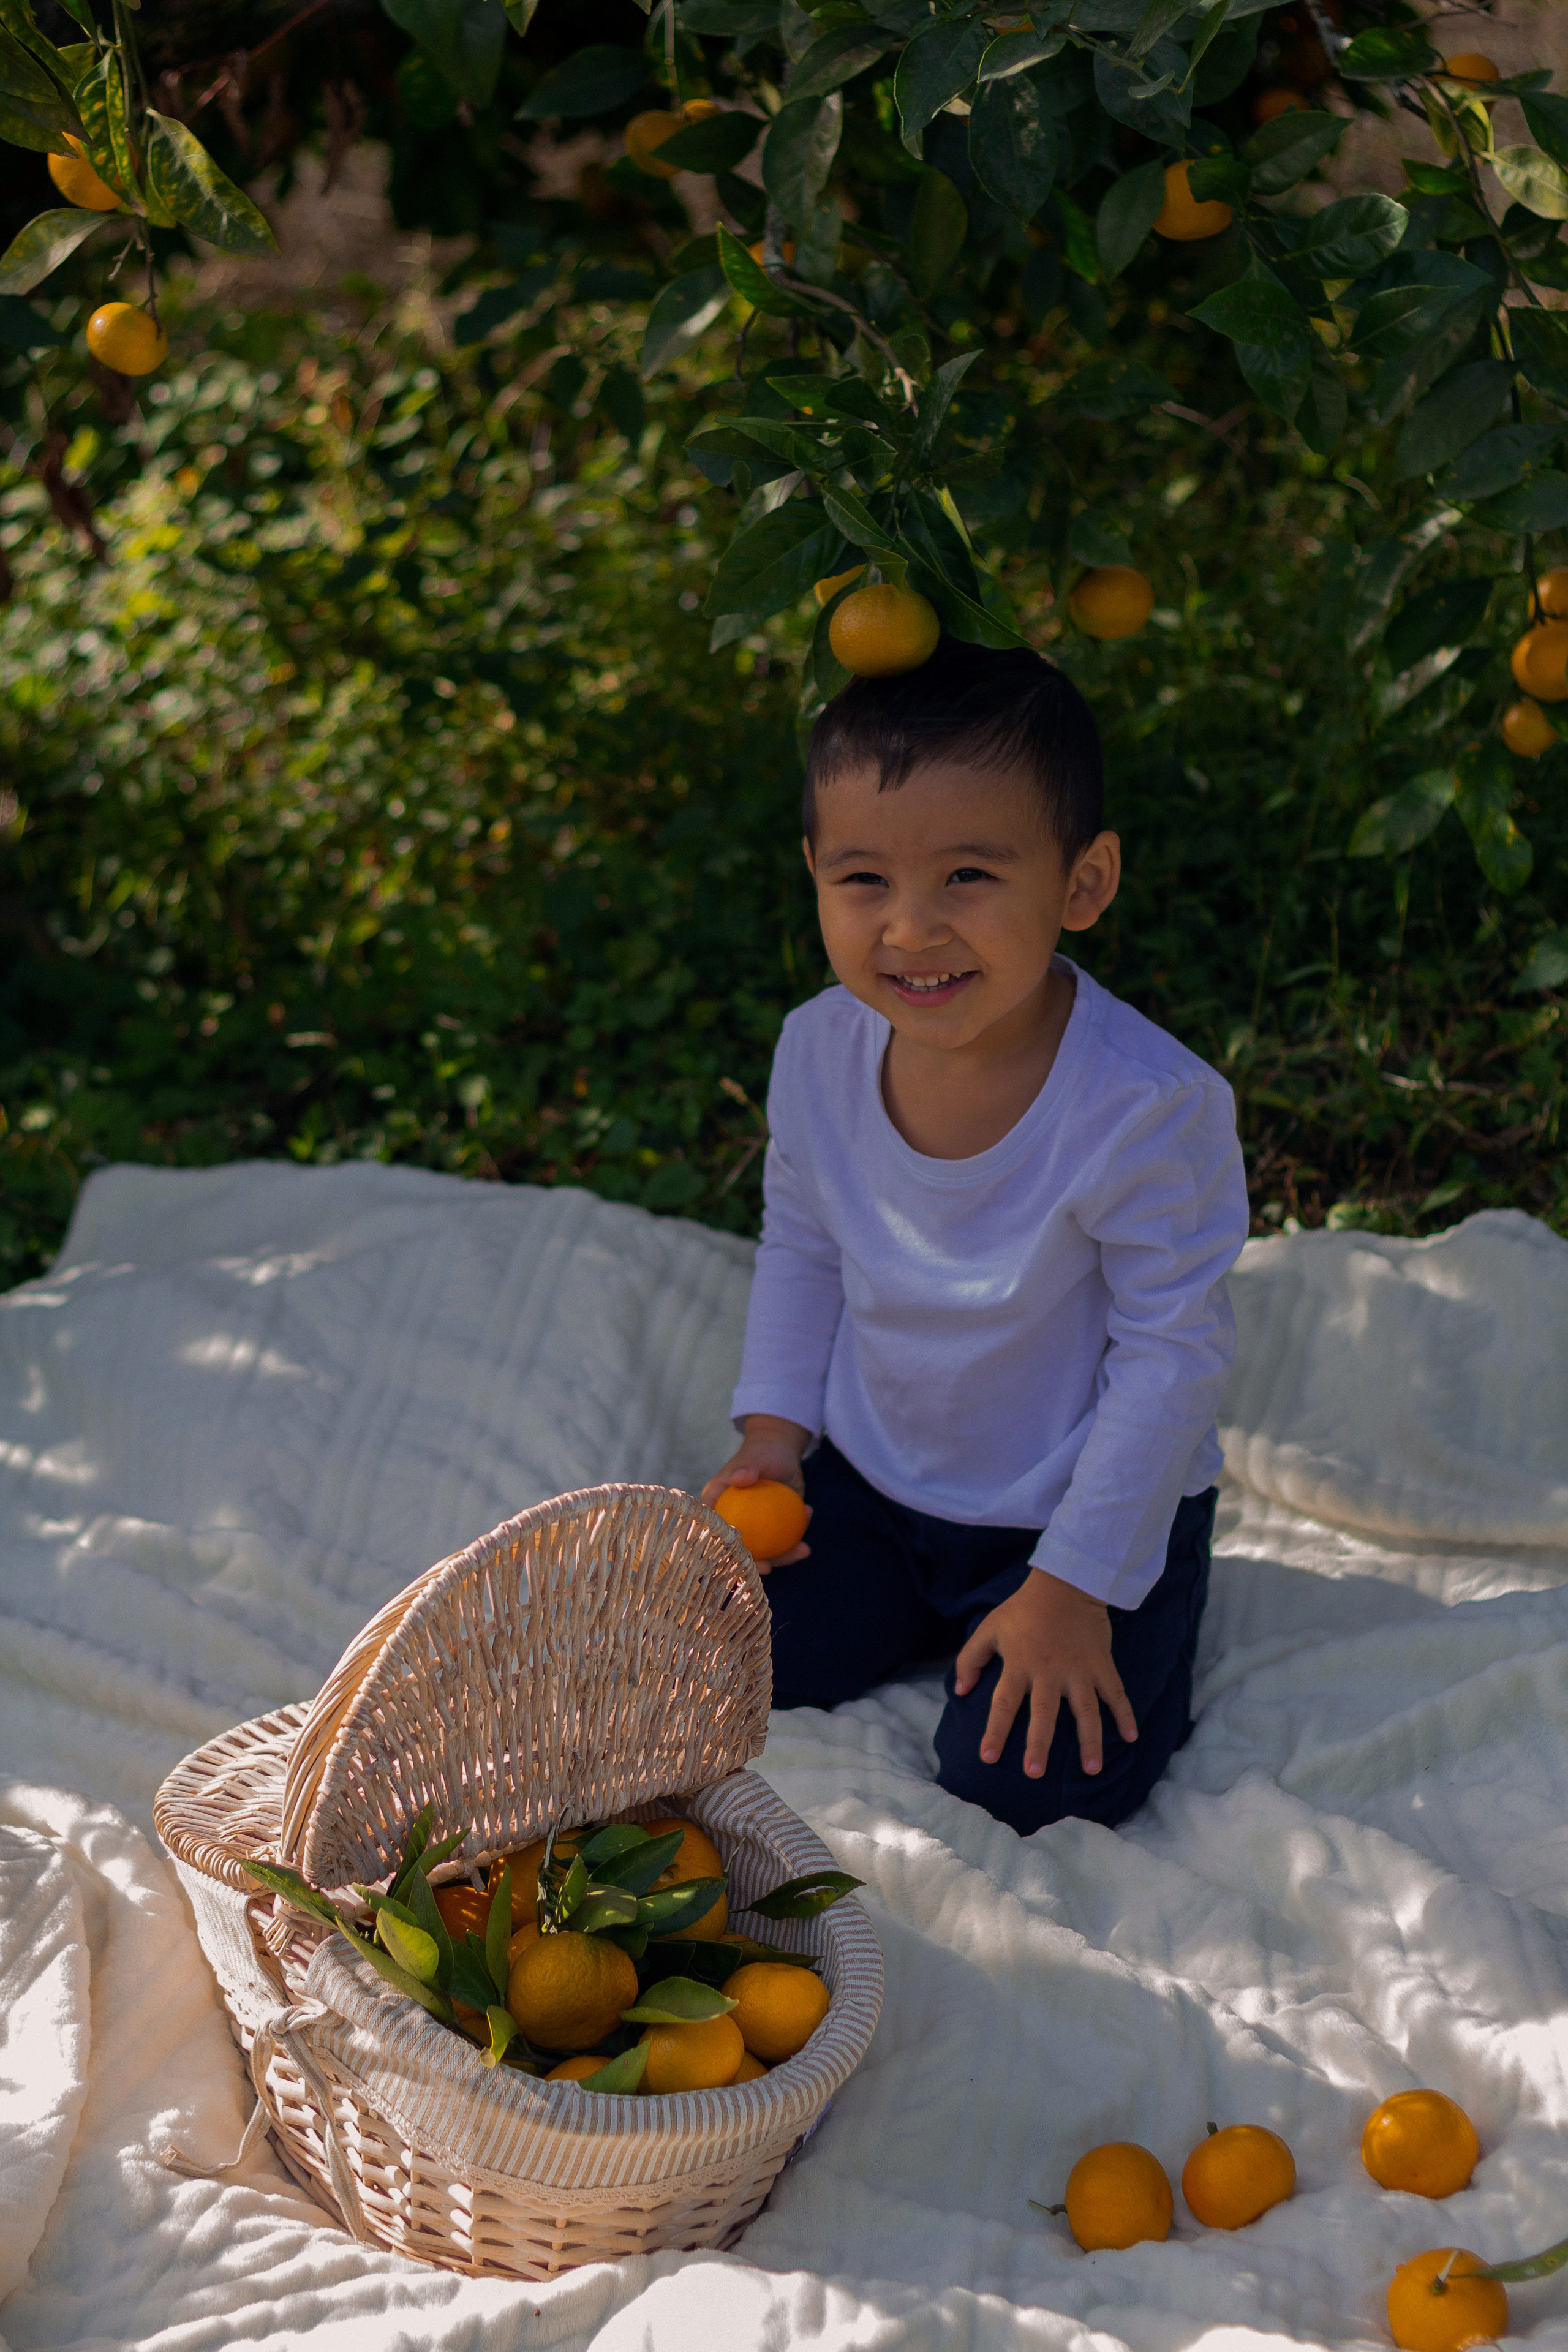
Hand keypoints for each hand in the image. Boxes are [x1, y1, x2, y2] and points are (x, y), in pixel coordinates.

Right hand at [699, 1414, 812, 1571]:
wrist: (779, 1451)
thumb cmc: (759, 1453)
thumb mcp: (752, 1458)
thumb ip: (746, 1468)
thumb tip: (739, 1478)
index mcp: (718, 1509)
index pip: (716, 1533)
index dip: (724, 1551)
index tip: (741, 1557)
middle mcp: (735, 1523)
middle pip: (740, 1550)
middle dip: (753, 1565)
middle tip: (769, 1567)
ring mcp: (757, 1529)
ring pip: (766, 1551)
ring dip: (784, 1556)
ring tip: (804, 1550)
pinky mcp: (776, 1529)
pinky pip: (786, 1540)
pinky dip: (799, 1535)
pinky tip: (809, 1514)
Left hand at [953, 1569, 1136, 1779]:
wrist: (1066, 1583)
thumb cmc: (1023, 1610)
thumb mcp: (989, 1628)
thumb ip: (970, 1658)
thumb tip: (959, 1691)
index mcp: (1019, 1664)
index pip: (1003, 1703)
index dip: (995, 1731)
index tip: (987, 1757)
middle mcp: (1049, 1671)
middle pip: (1043, 1713)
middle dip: (1039, 1744)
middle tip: (1034, 1773)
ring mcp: (1078, 1669)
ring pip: (1085, 1710)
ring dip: (1090, 1741)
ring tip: (1092, 1770)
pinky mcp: (1101, 1664)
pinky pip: (1116, 1692)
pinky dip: (1125, 1714)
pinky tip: (1131, 1738)